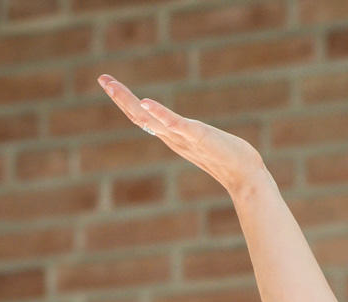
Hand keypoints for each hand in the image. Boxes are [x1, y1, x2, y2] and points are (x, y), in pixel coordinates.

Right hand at [98, 74, 266, 193]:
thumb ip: (189, 134)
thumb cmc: (229, 158)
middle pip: (138, 116)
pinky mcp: (197, 136)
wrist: (245, 176)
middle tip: (102, 78)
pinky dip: (160, 114)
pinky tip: (147, 102)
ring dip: (130, 101)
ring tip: (114, 86)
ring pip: (149, 119)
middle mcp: (172, 137)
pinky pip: (175, 124)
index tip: (109, 83)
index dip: (124, 101)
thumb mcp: (201, 141)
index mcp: (171, 136)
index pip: (141, 117)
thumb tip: (184, 128)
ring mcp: (182, 137)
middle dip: (119, 96)